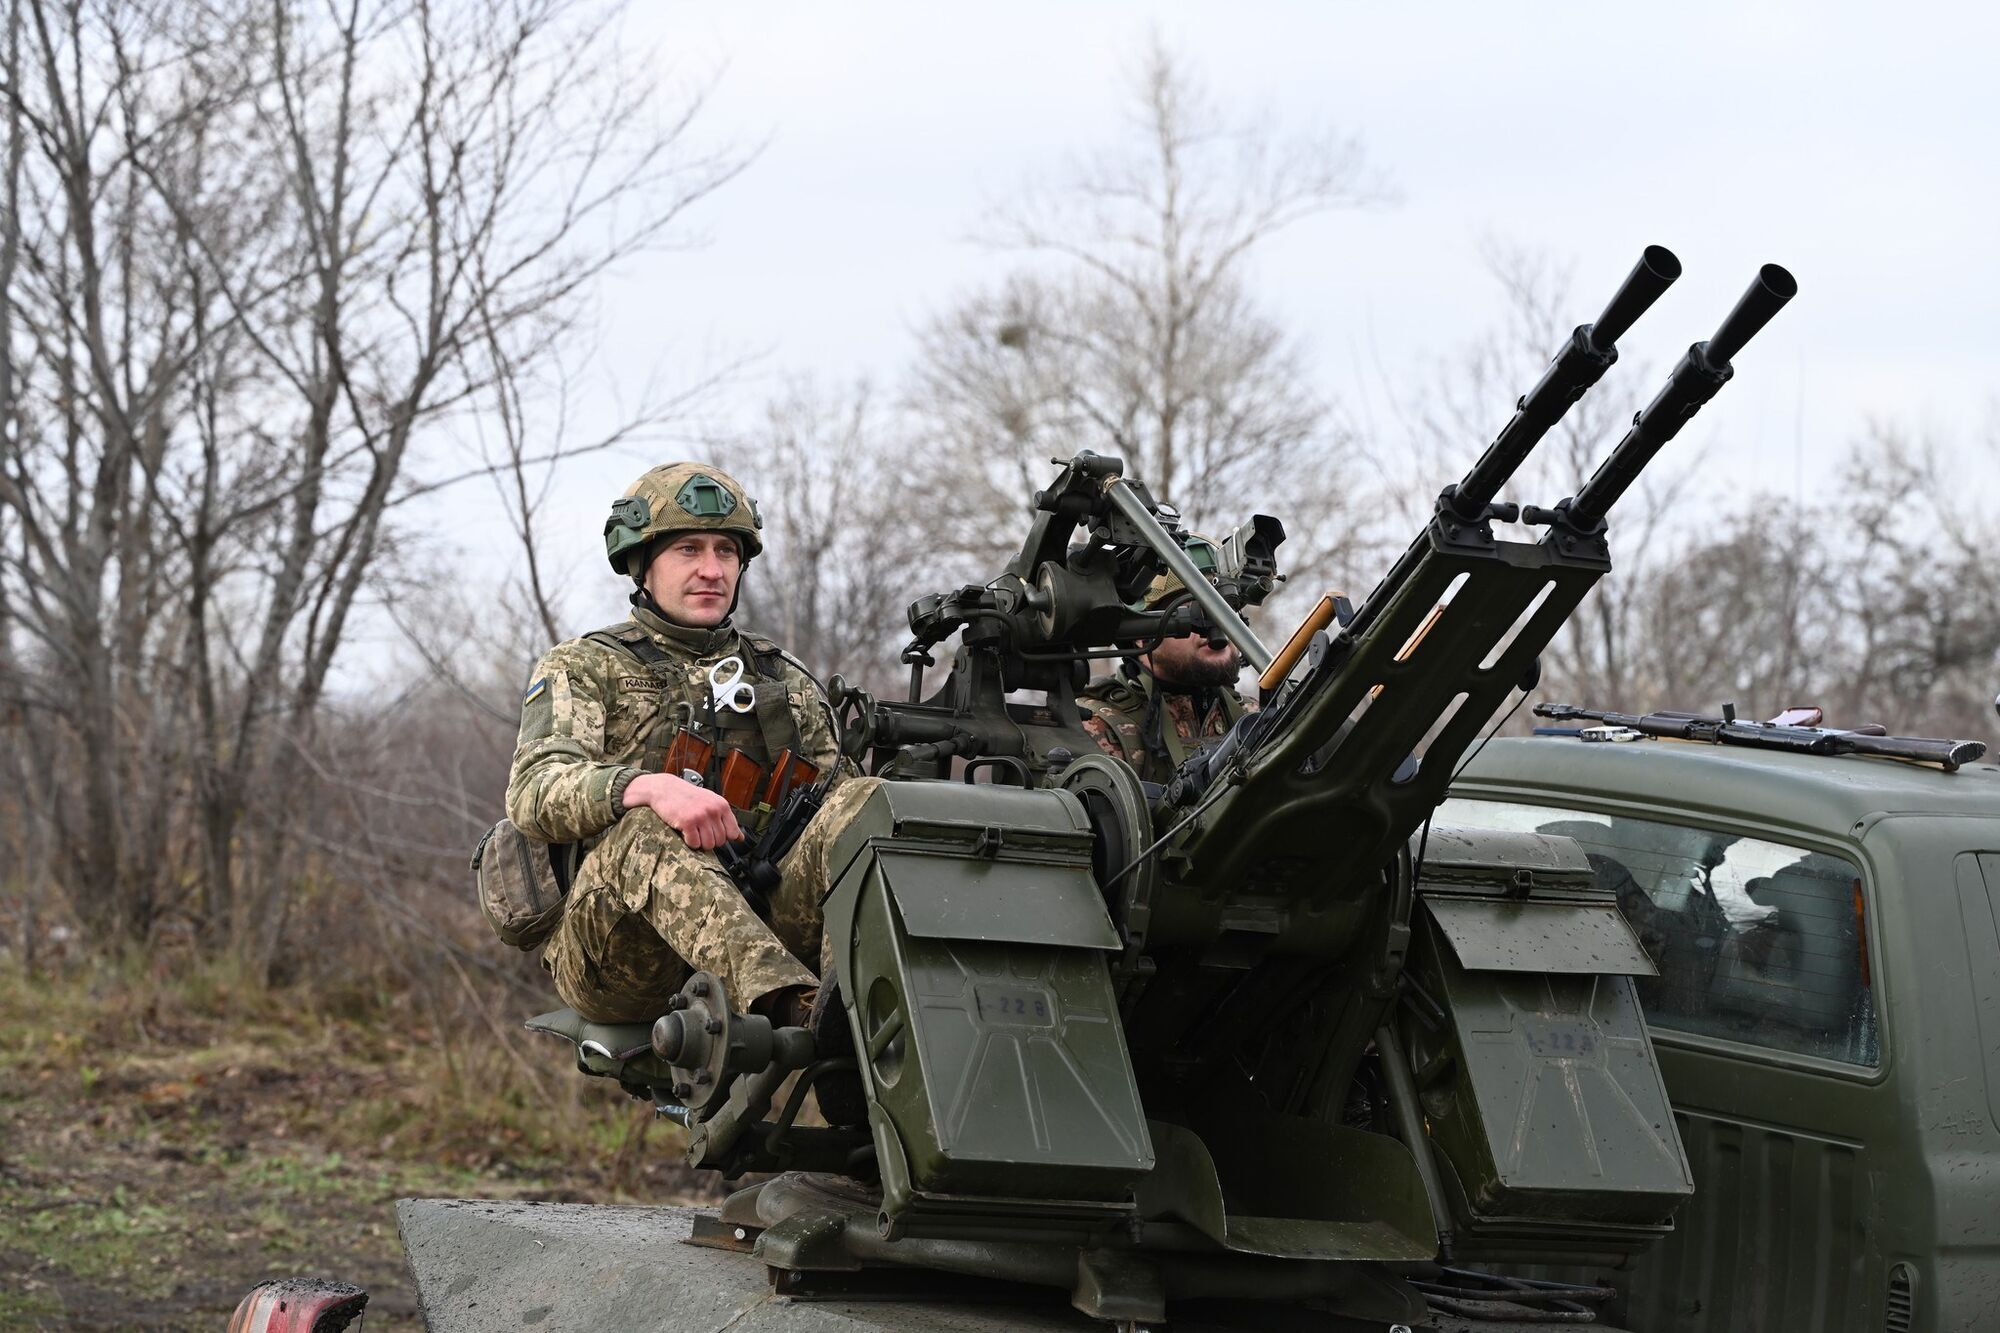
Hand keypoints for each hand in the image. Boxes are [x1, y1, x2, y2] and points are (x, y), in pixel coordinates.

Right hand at [624, 772, 741, 850]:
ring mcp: (701, 816)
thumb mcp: (711, 802)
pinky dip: (689, 842)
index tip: (714, 834)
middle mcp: (713, 810)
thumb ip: (726, 819)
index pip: (733, 833)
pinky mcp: (687, 822)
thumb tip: (740, 837)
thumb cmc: (687, 796)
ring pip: (708, 845)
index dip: (724, 837)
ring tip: (693, 832)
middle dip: (709, 840)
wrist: (665, 788)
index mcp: (722, 805)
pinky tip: (685, 832)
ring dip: (699, 843)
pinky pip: (694, 843)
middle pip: (720, 841)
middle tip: (699, 831)